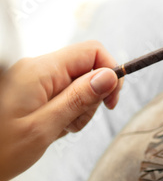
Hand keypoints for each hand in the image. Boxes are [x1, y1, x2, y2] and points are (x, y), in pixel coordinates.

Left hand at [0, 41, 122, 180]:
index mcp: (39, 72)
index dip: (109, 72)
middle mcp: (37, 70)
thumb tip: (109, 76)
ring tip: (60, 129)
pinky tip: (55, 128)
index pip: (91, 52)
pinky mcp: (33, 91)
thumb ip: (79, 99)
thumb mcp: (44, 128)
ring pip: (78, 85)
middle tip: (74, 122)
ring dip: (80, 109)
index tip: (111, 101)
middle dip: (92, 98)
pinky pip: (64, 95)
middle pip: (87, 70)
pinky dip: (68, 112)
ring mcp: (34, 80)